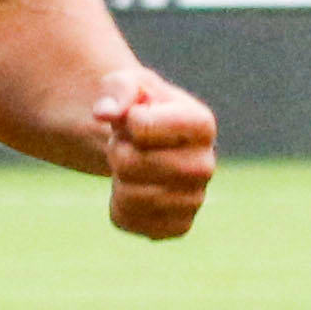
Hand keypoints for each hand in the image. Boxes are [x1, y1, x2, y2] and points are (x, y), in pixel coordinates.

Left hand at [93, 63, 213, 239]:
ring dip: (118, 178)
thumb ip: (118, 89)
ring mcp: (195, 199)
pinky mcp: (179, 225)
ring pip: (129, 196)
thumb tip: (104, 112)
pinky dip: (119, 206)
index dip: (126, 121)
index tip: (136, 118)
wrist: (148, 144)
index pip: (142, 127)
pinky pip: (129, 221)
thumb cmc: (140, 108)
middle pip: (131, 164)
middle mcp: (206, 164)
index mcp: (201, 124)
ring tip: (132, 165)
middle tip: (126, 144)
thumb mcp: (128, 83)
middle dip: (117, 151)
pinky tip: (134, 190)